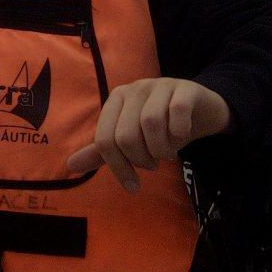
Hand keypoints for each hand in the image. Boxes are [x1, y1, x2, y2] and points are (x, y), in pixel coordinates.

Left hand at [65, 78, 232, 192]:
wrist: (201, 110)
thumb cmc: (161, 126)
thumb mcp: (130, 138)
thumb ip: (102, 151)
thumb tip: (70, 165)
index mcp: (116, 99)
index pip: (105, 140)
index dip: (118, 168)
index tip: (133, 185)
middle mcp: (135, 89)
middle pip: (126, 135)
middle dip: (141, 159)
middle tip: (153, 163)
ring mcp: (160, 85)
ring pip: (151, 123)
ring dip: (161, 149)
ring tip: (167, 153)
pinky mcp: (185, 88)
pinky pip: (177, 112)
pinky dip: (179, 133)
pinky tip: (182, 138)